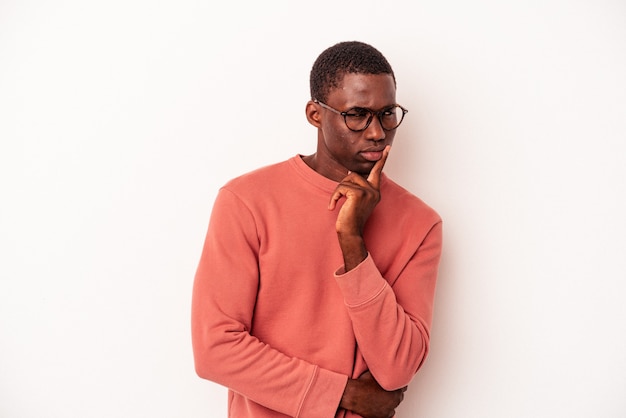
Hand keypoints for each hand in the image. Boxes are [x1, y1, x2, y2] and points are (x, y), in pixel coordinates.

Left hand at [328, 146, 389, 269]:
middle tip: (341, 199)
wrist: (350, 233)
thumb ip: (357, 187)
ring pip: (346, 180)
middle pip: (354, 175)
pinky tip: (333, 207)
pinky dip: (334, 197)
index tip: (387, 148)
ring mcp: (368, 192)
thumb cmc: (350, 219)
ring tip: (338, 204)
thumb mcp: (356, 200)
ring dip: (338, 191)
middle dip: (345, 184)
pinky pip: (341, 188)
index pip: (378, 172)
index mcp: (375, 192)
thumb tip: (351, 173)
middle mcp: (374, 191)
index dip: (382, 159)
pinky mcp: (358, 194)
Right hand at [339, 370, 406, 417]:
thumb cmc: (363, 384)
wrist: (353, 395)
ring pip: (394, 404)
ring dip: (390, 401)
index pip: (403, 386)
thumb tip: (386, 363)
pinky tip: (379, 404)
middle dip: (394, 392)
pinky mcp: (384, 416)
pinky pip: (389, 413)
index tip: (394, 382)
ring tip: (381, 397)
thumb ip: (384, 370)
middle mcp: (395, 399)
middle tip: (386, 389)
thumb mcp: (375, 372)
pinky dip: (386, 409)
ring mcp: (390, 408)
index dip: (397, 383)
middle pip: (400, 395)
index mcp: (395, 388)